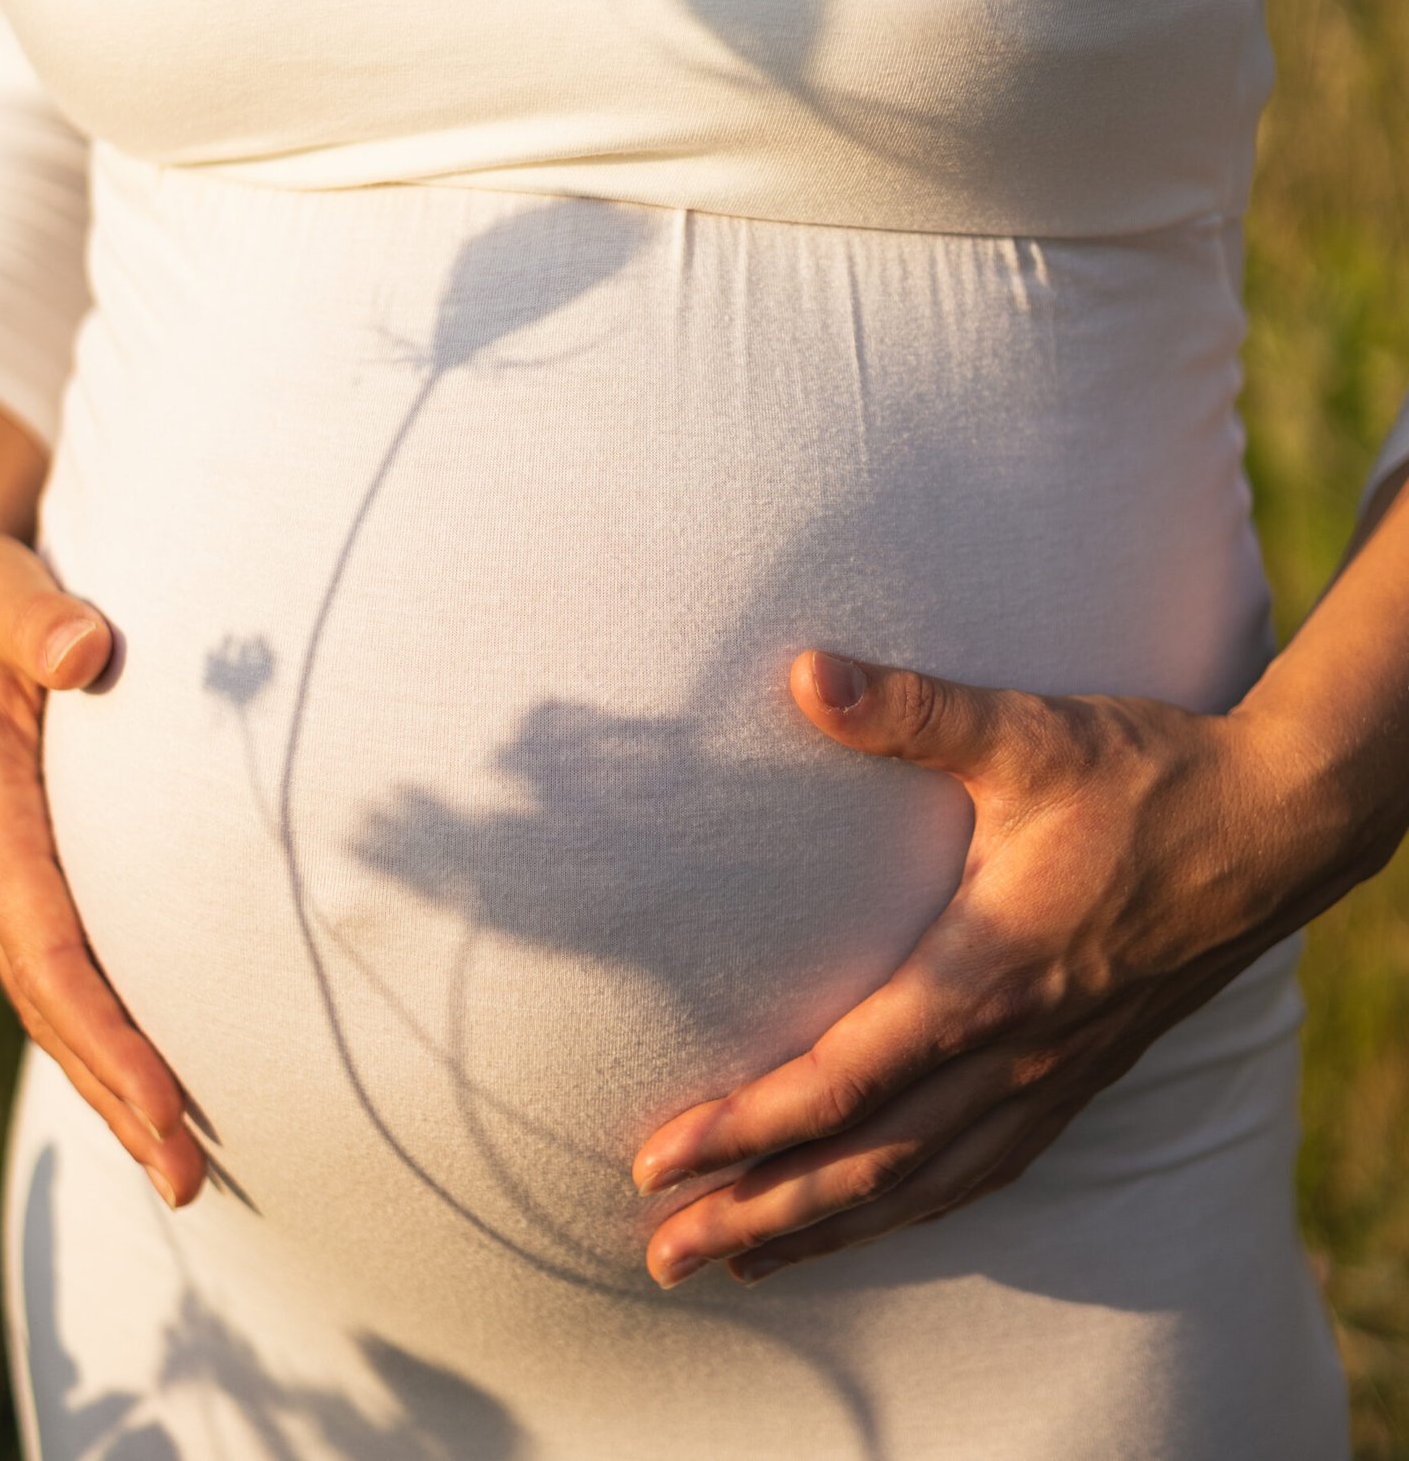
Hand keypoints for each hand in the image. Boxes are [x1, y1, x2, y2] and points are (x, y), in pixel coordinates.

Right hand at [0, 511, 205, 1209]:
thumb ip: (38, 620)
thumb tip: (87, 646)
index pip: (49, 948)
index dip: (107, 1032)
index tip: (166, 1104)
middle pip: (53, 1004)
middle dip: (117, 1095)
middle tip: (190, 1182)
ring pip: (55, 1000)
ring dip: (114, 1081)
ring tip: (186, 1166)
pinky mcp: (18, 871)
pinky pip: (61, 968)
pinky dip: (104, 1031)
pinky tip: (155, 1075)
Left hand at [631, 648, 1374, 1288]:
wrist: (1279, 823)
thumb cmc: (1147, 775)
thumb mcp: (1027, 733)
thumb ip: (912, 710)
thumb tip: (805, 672)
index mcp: (987, 979)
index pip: (841, 1084)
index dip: (743, 1129)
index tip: (658, 1160)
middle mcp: (1016, 1052)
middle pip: (867, 1164)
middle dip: (758, 1215)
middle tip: (663, 1256)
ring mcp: (1054, 1075)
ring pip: (923, 1186)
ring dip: (825, 1230)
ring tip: (740, 1265)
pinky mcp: (1081, 1074)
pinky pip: (983, 1172)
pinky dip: (911, 1209)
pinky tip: (874, 1217)